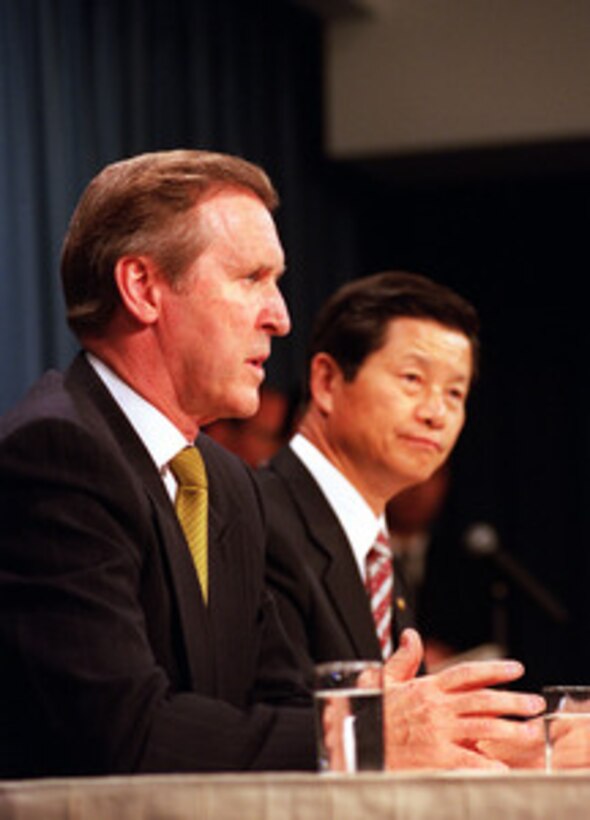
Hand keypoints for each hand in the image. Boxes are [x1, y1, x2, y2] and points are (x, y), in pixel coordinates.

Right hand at [383, 629, 544, 769]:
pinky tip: (504, 766)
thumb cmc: (372, 715)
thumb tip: (411, 636)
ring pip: (484, 727)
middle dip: (513, 700)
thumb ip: (403, 659)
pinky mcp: (438, 758)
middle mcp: (438, 708)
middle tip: (534, 703)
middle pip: (484, 700)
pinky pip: (470, 761)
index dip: (494, 669)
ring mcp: (440, 733)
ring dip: (510, 728)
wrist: (358, 744)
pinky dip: (489, 765)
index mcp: (428, 688)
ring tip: (530, 730)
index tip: (516, 668)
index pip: (468, 673)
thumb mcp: (384, 680)